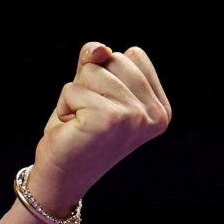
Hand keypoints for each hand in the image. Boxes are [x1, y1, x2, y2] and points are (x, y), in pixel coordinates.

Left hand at [29, 42, 171, 206]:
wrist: (62, 175)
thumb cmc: (77, 130)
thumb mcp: (91, 87)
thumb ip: (98, 60)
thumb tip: (99, 48)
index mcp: (160, 107)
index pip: (132, 55)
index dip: (106, 74)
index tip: (103, 106)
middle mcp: (155, 114)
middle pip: (114, 58)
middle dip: (89, 82)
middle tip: (88, 115)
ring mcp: (135, 117)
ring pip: (92, 71)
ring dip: (75, 95)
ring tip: (81, 122)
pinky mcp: (109, 119)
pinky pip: (73, 88)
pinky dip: (64, 105)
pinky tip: (73, 128)